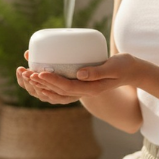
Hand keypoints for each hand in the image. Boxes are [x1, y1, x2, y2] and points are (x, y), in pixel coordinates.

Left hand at [16, 52, 151, 105]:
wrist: (131, 71)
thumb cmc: (124, 66)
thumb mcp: (114, 67)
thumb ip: (98, 71)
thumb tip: (79, 73)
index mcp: (92, 89)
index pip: (67, 88)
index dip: (53, 80)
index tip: (40, 72)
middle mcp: (85, 91)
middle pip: (58, 91)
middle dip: (41, 83)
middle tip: (28, 72)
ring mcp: (82, 89)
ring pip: (58, 91)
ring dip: (42, 85)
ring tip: (28, 74)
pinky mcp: (81, 83)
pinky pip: (61, 87)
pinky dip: (49, 83)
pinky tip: (40, 75)